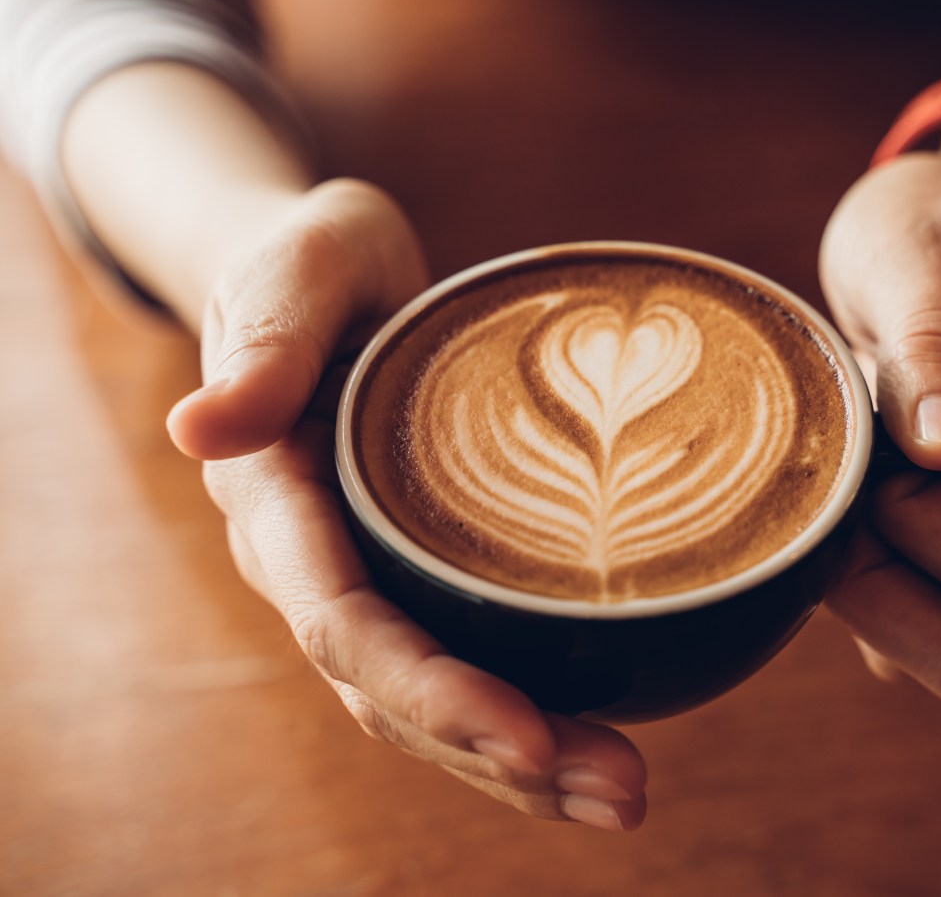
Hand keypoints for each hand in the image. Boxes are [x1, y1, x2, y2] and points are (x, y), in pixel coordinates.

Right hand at [166, 179, 647, 828]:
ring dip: (524, 763)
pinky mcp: (418, 577)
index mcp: (278, 504)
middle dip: (501, 755)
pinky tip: (597, 742)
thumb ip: (267, 339)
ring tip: (624, 795)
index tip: (529, 740)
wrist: (333, 282)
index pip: (346, 626)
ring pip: (430, 704)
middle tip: (624, 792)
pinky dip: (526, 713)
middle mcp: (315, 566)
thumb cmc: (316, 263)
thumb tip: (199, 428)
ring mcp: (367, 580)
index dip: (432, 692)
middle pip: (397, 693)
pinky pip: (463, 664)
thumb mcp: (299, 268)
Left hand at [818, 142, 940, 702]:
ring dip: (874, 593)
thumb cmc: (926, 227)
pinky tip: (846, 517)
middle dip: (881, 595)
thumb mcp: (917, 252)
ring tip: (842, 490)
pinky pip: (933, 613)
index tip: (857, 464)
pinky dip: (876, 591)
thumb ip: (935, 342)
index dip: (901, 543)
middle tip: (837, 495)